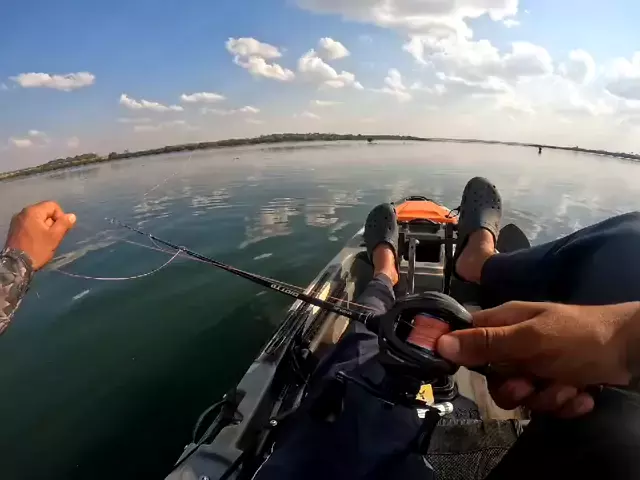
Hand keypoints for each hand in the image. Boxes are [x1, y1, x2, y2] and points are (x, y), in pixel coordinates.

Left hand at [4, 201, 75, 269]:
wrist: (16, 264)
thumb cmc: (37, 249)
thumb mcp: (54, 237)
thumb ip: (64, 224)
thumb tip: (72, 216)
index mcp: (33, 212)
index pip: (53, 206)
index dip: (61, 216)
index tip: (60, 230)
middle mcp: (23, 213)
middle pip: (45, 212)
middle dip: (52, 223)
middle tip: (53, 237)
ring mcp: (17, 221)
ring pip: (37, 219)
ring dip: (44, 227)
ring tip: (45, 240)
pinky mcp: (14, 229)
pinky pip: (30, 224)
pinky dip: (36, 230)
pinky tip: (36, 241)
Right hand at [436, 301, 638, 417]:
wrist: (633, 351)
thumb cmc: (578, 337)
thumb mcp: (529, 340)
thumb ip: (486, 343)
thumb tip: (439, 343)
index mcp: (505, 322)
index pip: (467, 337)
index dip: (464, 355)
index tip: (475, 372)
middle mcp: (517, 342)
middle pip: (494, 377)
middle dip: (514, 389)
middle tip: (529, 385)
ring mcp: (538, 363)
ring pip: (522, 394)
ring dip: (546, 397)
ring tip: (569, 386)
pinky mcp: (558, 381)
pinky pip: (547, 401)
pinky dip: (565, 402)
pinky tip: (582, 394)